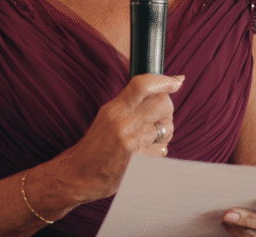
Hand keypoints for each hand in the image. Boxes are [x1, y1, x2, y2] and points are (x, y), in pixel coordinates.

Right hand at [58, 73, 182, 202]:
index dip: (164, 80)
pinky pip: (163, 150)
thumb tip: (159, 88)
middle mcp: (123, 123)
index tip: (177, 81)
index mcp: (114, 109)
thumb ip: (129, 102)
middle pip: (163, 103)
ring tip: (150, 139)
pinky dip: (158, 151)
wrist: (78, 175)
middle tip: (160, 118)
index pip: (142, 85)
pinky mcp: (139, 163)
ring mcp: (132, 143)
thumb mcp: (107, 116)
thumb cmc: (95, 145)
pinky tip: (145, 153)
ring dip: (165, 132)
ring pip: (167, 128)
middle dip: (167, 109)